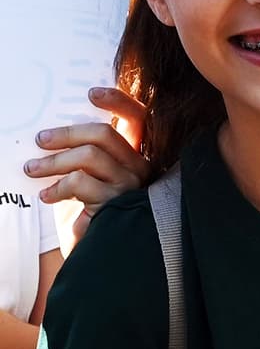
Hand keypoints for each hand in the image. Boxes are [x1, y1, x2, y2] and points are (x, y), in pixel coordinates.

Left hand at [24, 87, 150, 242]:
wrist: (96, 254)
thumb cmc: (89, 213)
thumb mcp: (89, 178)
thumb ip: (86, 156)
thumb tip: (52, 134)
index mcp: (134, 155)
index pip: (138, 118)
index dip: (118, 101)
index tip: (91, 94)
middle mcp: (139, 167)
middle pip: (105, 134)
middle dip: (66, 134)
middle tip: (39, 140)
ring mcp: (129, 186)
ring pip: (90, 156)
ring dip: (53, 161)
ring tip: (31, 169)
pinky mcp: (115, 205)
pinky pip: (82, 184)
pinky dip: (57, 187)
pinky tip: (45, 196)